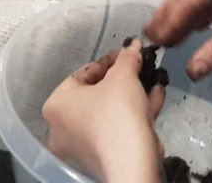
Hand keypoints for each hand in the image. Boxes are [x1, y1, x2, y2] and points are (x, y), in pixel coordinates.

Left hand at [43, 40, 164, 182]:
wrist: (132, 166)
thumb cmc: (117, 115)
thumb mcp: (123, 76)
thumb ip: (127, 58)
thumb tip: (132, 46)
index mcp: (57, 105)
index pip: (82, 73)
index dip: (108, 60)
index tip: (125, 54)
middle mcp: (63, 128)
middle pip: (97, 94)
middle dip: (123, 80)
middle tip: (138, 68)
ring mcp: (82, 147)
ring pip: (110, 113)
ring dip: (133, 96)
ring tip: (152, 81)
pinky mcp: (103, 160)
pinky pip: (117, 129)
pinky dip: (135, 114)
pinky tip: (155, 98)